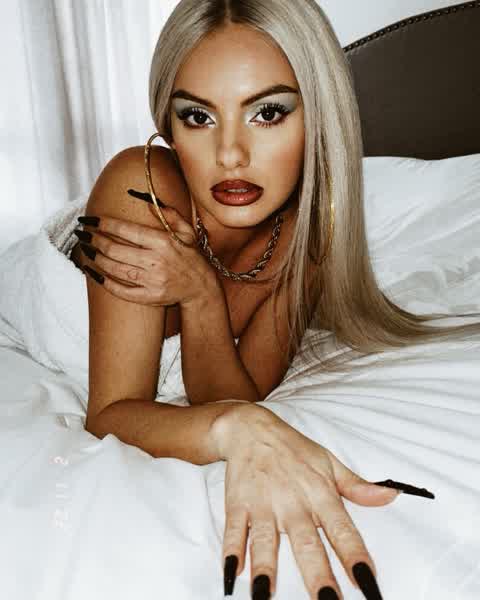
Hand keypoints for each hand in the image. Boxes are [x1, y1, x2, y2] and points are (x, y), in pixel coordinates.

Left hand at [76, 206, 215, 307]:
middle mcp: (156, 261)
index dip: (103, 224)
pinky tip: (93, 272)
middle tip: (82, 234)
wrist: (201, 287)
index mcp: (163, 242)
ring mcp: (151, 281)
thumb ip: (166, 213)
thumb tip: (142, 198)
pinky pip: (120, 290)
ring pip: (114, 269)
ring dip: (95, 258)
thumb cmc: (190, 256)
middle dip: (94, 240)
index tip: (89, 220)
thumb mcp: (186, 230)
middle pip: (115, 250)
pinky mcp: (149, 297)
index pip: (125, 230)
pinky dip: (103, 282)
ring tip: (85, 248)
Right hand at [211, 403, 399, 599]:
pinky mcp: (237, 503)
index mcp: (319, 493)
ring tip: (265, 595)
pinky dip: (231, 552)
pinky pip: (233, 530)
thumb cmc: (294, 449)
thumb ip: (357, 486)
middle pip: (306, 543)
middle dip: (317, 575)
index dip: (355, 557)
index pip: (342, 530)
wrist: (251, 428)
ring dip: (266, 568)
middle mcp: (292, 501)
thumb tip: (391, 495)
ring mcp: (262, 503)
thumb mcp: (328, 462)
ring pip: (265, 540)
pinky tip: (231, 574)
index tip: (368, 585)